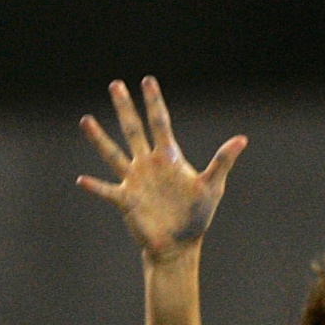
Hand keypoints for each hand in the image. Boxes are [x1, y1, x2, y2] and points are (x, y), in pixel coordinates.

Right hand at [77, 77, 246, 260]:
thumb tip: (242, 139)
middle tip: (116, 84)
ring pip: (113, 154)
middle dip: (125, 108)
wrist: (179, 243)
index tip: (148, 81)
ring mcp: (134, 180)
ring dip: (100, 138)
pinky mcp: (126, 200)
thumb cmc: (197, 214)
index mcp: (168, 157)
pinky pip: (107, 190)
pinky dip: (95, 186)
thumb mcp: (213, 187)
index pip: (160, 123)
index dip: (154, 102)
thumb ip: (223, 161)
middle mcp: (148, 164)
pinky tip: (82, 180)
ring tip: (86, 120)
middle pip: (133, 130)